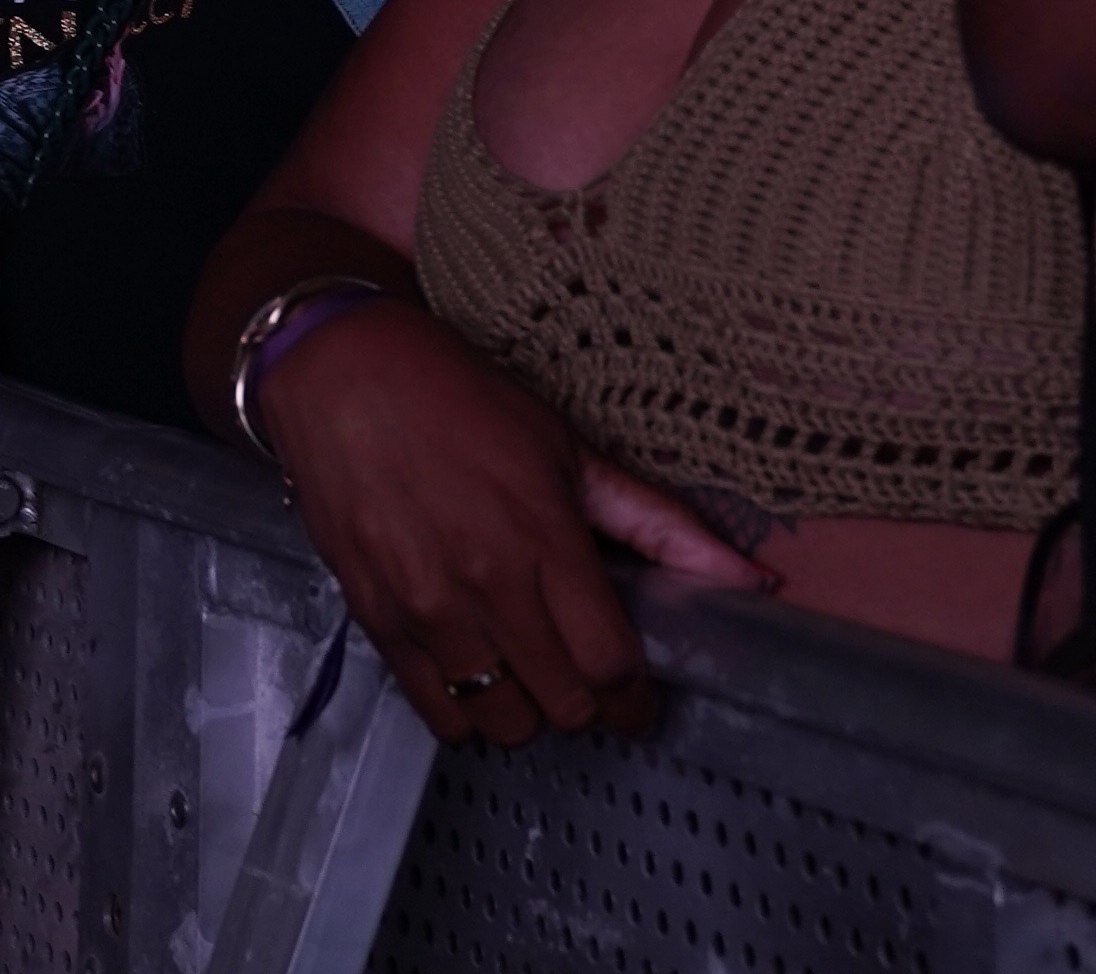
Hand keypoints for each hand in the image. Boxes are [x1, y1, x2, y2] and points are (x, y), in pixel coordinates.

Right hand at [252, 294, 765, 744]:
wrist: (342, 375)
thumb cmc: (461, 399)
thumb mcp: (568, 448)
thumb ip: (659, 522)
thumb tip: (753, 578)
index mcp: (545, 537)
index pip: (610, 665)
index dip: (637, 697)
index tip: (640, 698)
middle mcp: (487, 585)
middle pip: (564, 704)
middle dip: (588, 702)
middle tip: (586, 673)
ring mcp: (426, 608)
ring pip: (502, 720)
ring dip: (529, 710)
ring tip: (530, 672)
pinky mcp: (376, 619)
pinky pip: (437, 713)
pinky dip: (468, 712)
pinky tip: (478, 672)